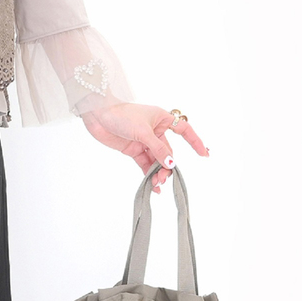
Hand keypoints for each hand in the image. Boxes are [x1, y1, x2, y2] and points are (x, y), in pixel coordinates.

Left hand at [81, 103, 208, 191]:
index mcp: (162, 119)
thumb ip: (158, 149)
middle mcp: (155, 130)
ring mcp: (144, 141)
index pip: (184, 131)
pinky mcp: (133, 149)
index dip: (195, 142)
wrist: (97, 116)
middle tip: (165, 178)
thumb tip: (171, 163)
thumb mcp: (143, 132)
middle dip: (168, 166)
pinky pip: (145, 163)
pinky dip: (148, 173)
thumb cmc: (121, 115)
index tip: (204, 154)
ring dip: (158, 172)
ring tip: (157, 184)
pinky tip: (152, 185)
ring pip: (156, 160)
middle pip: (168, 151)